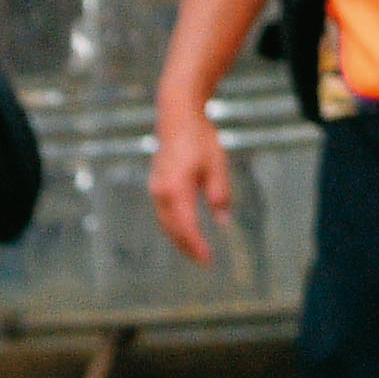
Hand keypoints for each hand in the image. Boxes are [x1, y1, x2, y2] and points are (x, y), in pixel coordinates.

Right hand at [145, 96, 238, 266]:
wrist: (177, 116)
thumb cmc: (199, 138)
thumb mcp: (217, 166)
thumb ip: (219, 195)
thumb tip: (222, 221)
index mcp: (177, 189)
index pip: (186, 227)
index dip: (197, 245)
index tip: (208, 259)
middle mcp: (161, 192)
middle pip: (172, 229)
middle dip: (187, 247)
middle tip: (203, 261)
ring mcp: (156, 189)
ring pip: (165, 223)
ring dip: (179, 239)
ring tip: (194, 250)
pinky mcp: (156, 185)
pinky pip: (163, 214)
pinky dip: (173, 226)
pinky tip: (184, 230)